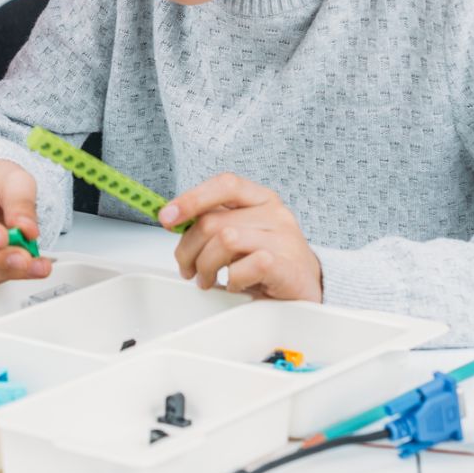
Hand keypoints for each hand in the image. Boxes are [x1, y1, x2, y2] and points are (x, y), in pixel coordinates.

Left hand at [166, 173, 322, 300]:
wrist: (307, 287)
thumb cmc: (269, 259)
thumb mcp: (241, 233)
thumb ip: (213, 222)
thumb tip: (173, 219)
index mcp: (260, 199)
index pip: (224, 184)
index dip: (191, 199)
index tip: (166, 217)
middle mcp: (274, 213)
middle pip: (213, 221)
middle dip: (188, 249)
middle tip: (188, 268)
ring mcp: (283, 238)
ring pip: (225, 240)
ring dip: (206, 266)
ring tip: (207, 279)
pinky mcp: (286, 265)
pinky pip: (244, 266)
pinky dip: (231, 280)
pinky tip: (234, 284)